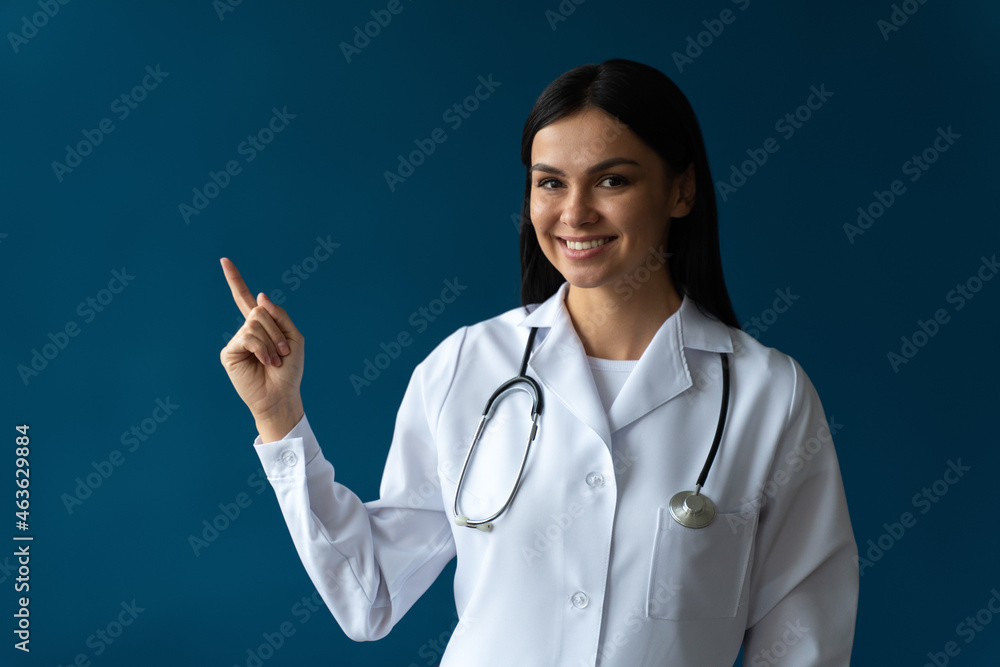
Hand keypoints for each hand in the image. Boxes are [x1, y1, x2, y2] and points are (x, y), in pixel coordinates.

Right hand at [219, 257, 304, 440]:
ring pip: (253, 323)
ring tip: (275, 360)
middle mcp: (246, 330)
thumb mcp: (294, 338)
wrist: (281, 396)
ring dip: (271, 342)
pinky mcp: (229, 353)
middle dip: (276, 330)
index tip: (224, 261)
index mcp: (261, 326)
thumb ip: (279, 315)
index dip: (235, 280)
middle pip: (259, 311)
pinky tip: (266, 362)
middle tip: (283, 352)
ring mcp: (236, 341)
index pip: (246, 299)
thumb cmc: (289, 371)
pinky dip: (262, 348)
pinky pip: (247, 337)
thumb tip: (260, 296)